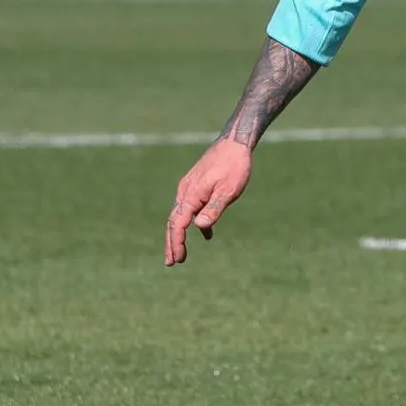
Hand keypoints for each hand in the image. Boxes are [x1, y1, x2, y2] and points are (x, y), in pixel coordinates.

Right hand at [164, 138, 253, 265]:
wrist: (235, 143)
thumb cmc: (234, 166)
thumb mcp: (228, 190)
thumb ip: (214, 208)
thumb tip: (198, 227)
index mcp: (191, 194)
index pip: (179, 223)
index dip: (177, 242)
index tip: (178, 258)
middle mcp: (185, 192)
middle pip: (174, 221)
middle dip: (172, 243)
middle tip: (171, 262)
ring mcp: (190, 188)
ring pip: (180, 215)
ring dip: (179, 235)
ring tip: (180, 253)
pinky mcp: (197, 186)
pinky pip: (191, 208)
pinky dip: (193, 222)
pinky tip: (205, 234)